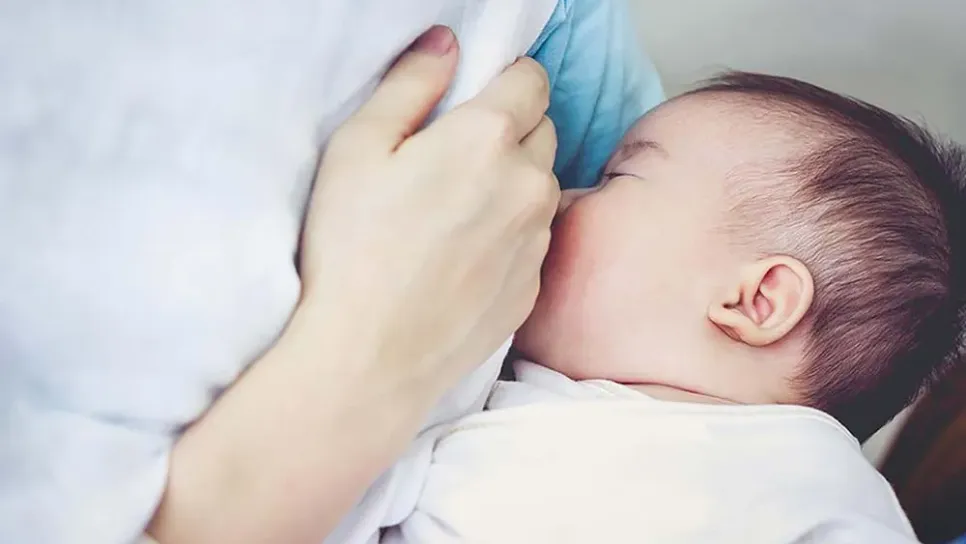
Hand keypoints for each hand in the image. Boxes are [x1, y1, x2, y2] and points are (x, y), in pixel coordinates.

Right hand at [300, 25, 558, 389]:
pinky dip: (512, 234)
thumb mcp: (357, 148)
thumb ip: (410, 84)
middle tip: (457, 157)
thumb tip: (446, 45)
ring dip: (514, 183)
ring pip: (542, 186)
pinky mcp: (534, 286)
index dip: (506, 79)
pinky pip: (535, 239)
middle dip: (512, 129)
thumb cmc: (352, 250)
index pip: (532, 78)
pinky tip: (464, 256)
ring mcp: (538, 239)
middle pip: (543, 129)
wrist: (370, 357)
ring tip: (457, 212)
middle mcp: (529, 183)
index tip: (478, 97)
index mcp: (488, 138)